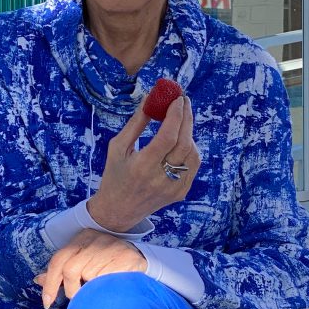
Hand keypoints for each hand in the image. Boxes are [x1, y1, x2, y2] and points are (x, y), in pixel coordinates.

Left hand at [34, 228, 146, 308]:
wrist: (138, 255)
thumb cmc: (104, 261)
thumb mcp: (81, 260)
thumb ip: (61, 271)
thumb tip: (38, 280)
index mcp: (82, 239)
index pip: (59, 260)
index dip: (51, 284)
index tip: (48, 303)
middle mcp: (94, 240)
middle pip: (70, 269)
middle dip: (71, 290)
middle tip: (79, 298)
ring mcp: (110, 248)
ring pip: (89, 277)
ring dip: (91, 289)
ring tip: (99, 288)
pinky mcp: (124, 259)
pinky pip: (106, 280)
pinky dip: (105, 287)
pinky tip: (110, 286)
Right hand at [87, 96, 200, 230]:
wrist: (118, 210)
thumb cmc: (115, 174)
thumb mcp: (118, 147)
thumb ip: (136, 123)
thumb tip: (150, 98)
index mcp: (141, 166)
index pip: (167, 137)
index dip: (176, 116)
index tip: (178, 99)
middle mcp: (160, 179)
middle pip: (184, 143)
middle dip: (187, 118)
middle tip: (184, 102)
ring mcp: (173, 188)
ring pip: (192, 154)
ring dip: (189, 133)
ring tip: (180, 121)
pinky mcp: (180, 193)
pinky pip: (193, 165)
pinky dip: (190, 148)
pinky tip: (181, 140)